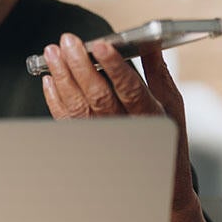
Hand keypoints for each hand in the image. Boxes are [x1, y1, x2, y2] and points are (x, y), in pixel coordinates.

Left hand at [40, 34, 195, 211]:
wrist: (159, 180)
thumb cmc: (166, 138)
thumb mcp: (171, 103)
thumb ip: (157, 71)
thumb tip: (150, 41)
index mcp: (149, 116)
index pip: (130, 89)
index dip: (114, 66)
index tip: (100, 45)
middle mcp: (125, 128)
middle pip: (97, 95)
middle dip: (79, 65)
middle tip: (67, 41)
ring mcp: (104, 138)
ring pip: (77, 106)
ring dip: (62, 77)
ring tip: (52, 53)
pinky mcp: (88, 142)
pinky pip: (66, 121)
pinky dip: (55, 99)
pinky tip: (49, 79)